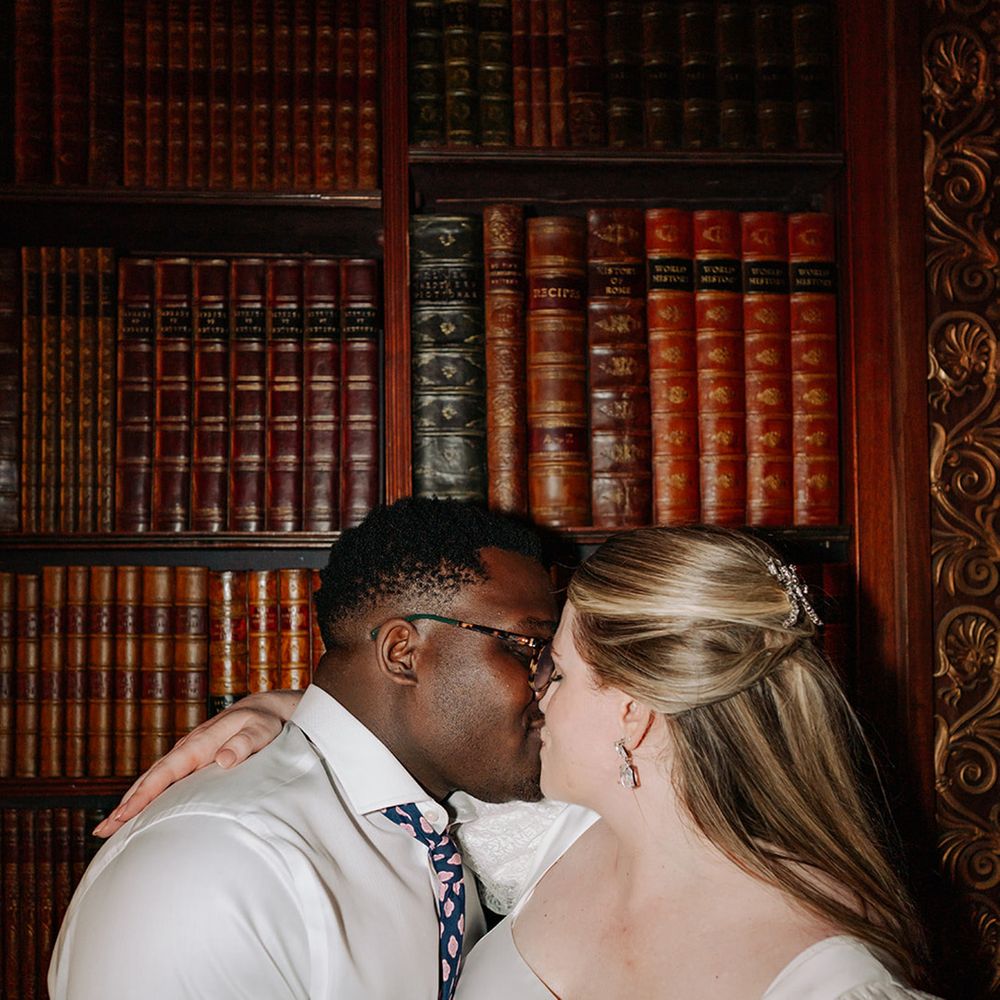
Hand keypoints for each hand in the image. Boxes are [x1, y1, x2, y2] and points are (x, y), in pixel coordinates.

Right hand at [93, 689, 302, 837]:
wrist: (266, 709)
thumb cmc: (265, 723)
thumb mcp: (260, 731)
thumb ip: (245, 744)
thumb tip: (224, 760)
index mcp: (200, 744)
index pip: (166, 772)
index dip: (144, 794)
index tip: (123, 814)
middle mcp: (188, 749)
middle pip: (151, 778)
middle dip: (127, 803)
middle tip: (103, 830)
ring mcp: (189, 756)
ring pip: (155, 780)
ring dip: (132, 801)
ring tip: (109, 828)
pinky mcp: (194, 762)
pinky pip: (166, 780)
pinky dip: (149, 795)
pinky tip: (139, 812)